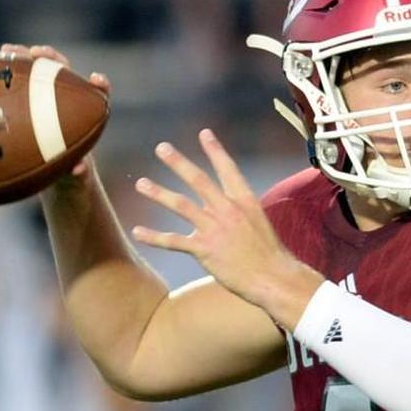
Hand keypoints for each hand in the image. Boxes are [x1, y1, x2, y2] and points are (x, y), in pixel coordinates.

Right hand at [0, 43, 110, 180]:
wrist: (57, 177)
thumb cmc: (72, 176)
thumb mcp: (77, 178)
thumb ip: (81, 173)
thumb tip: (78, 170)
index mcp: (85, 117)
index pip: (98, 95)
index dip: (99, 85)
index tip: (96, 79)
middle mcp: (67, 102)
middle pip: (64, 73)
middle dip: (53, 59)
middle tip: (38, 53)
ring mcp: (46, 100)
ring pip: (38, 74)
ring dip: (25, 59)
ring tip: (7, 50)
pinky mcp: (27, 103)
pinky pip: (16, 88)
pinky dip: (4, 79)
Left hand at [131, 129, 322, 324]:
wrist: (273, 277)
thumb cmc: (269, 255)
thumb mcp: (258, 224)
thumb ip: (239, 214)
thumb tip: (226, 210)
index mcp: (244, 201)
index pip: (228, 169)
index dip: (215, 150)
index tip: (204, 133)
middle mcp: (228, 209)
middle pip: (199, 180)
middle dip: (178, 162)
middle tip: (162, 148)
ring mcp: (215, 228)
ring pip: (181, 205)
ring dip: (159, 193)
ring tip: (141, 183)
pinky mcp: (205, 249)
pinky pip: (174, 240)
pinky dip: (154, 236)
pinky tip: (138, 231)